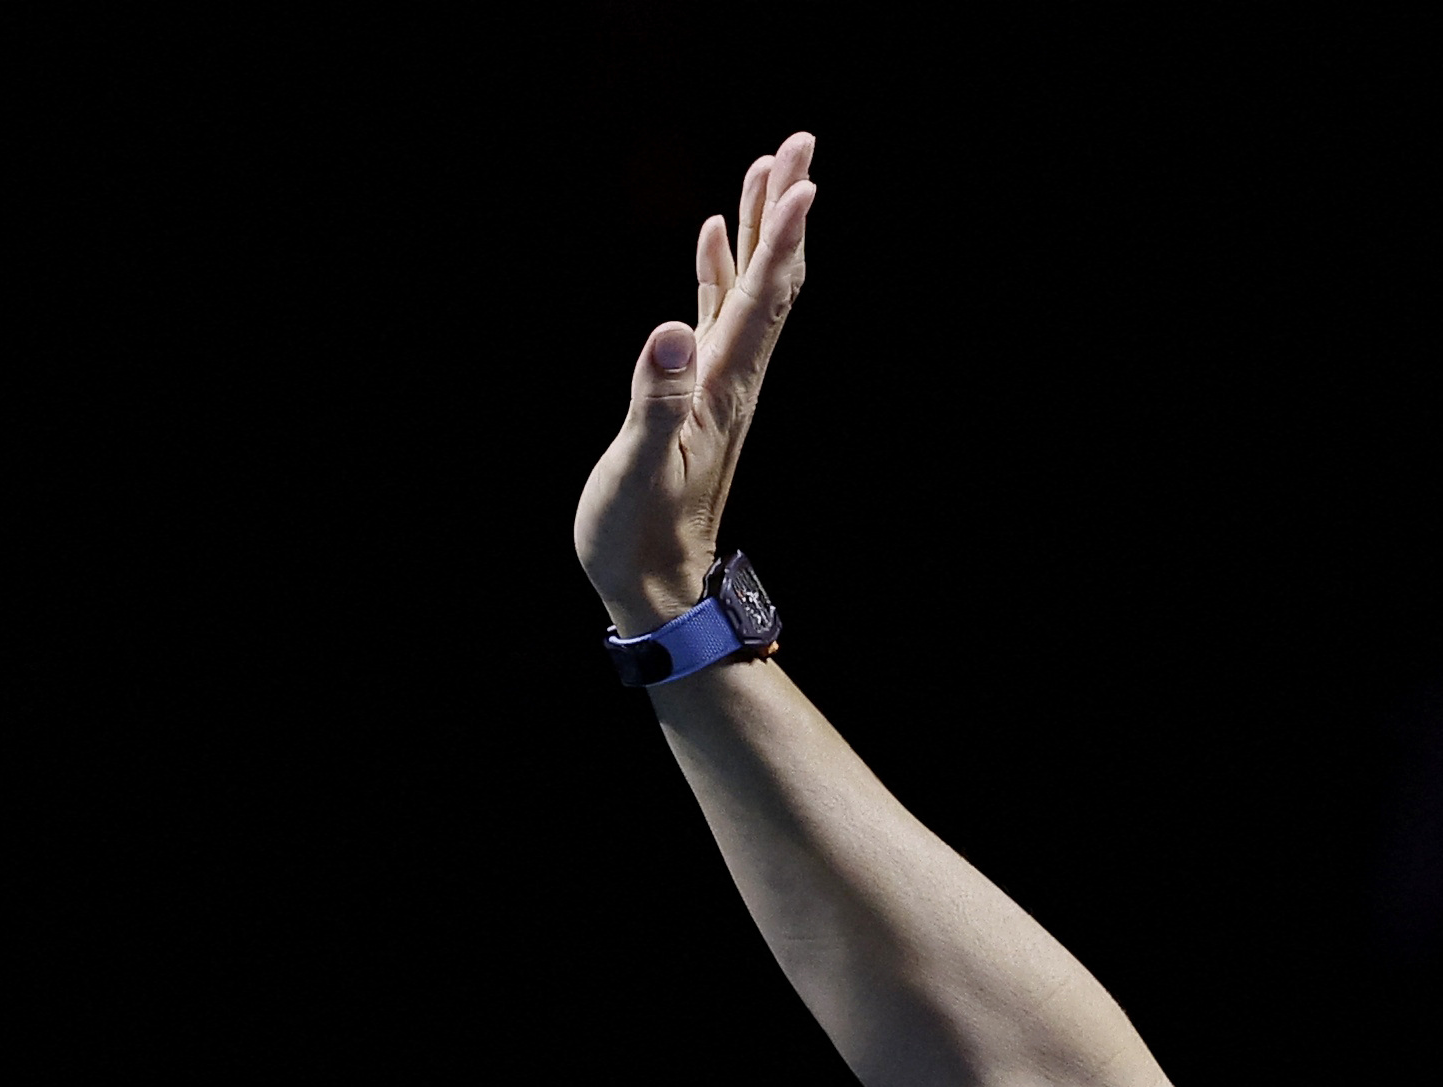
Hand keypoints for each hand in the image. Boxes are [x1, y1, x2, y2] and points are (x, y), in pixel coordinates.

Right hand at [573, 135, 818, 638]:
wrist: (655, 588)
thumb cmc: (639, 536)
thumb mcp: (638, 469)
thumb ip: (655, 401)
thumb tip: (672, 330)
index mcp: (723, 386)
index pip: (762, 296)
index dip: (783, 234)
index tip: (804, 175)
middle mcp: (733, 376)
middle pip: (771, 278)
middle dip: (785, 208)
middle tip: (799, 141)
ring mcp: (717, 383)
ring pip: (749, 288)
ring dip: (760, 228)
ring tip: (766, 168)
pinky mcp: (695, 394)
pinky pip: (717, 314)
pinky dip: (719, 269)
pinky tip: (713, 240)